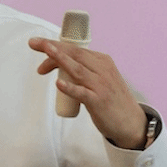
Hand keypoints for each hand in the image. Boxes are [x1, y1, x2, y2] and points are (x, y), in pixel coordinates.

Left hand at [29, 37, 146, 148]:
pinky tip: (58, 84)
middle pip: (74, 55)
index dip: (56, 46)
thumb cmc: (113, 101)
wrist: (132, 123)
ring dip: (60, 59)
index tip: (39, 45)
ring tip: (46, 52)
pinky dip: (70, 88)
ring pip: (77, 69)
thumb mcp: (102, 79)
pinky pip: (82, 93)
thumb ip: (86, 70)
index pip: (76, 49)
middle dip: (52, 48)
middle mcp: (102, 70)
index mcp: (103, 62)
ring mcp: (101, 86)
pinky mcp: (99, 102)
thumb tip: (60, 64)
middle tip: (34, 43)